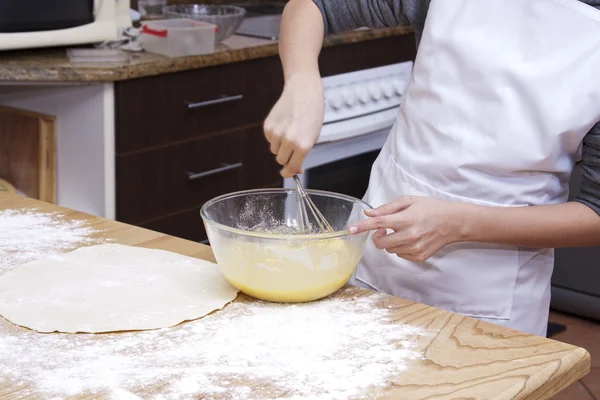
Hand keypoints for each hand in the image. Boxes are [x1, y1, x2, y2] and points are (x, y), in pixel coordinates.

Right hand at [264, 72, 323, 177]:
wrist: (303, 91)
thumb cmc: (312, 112)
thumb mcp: (313, 136)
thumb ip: (304, 153)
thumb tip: (296, 169)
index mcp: (303, 145)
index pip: (291, 167)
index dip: (289, 172)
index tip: (286, 173)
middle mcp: (288, 141)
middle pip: (281, 160)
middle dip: (286, 157)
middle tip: (292, 146)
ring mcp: (276, 133)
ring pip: (274, 150)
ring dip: (280, 146)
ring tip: (289, 131)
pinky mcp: (268, 126)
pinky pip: (269, 139)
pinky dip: (274, 136)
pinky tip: (283, 124)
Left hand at [349, 196, 466, 261]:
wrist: (453, 222)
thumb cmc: (431, 209)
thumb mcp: (409, 201)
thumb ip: (387, 208)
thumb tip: (369, 214)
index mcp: (406, 219)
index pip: (379, 223)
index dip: (363, 226)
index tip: (351, 229)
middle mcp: (410, 235)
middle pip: (380, 242)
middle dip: (377, 237)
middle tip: (384, 230)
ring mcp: (415, 248)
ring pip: (389, 249)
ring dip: (390, 242)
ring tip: (402, 232)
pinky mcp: (419, 256)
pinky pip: (400, 255)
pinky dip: (400, 248)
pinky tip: (410, 239)